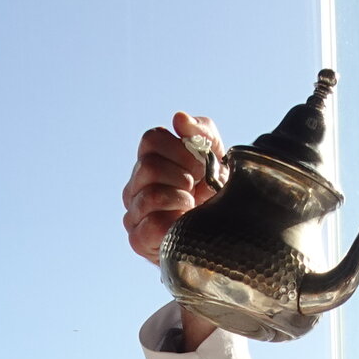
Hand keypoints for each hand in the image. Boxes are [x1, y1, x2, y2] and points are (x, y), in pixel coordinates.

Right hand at [122, 112, 224, 262]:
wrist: (224, 231)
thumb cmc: (216, 193)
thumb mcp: (217, 157)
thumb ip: (201, 132)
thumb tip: (179, 119)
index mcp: (149, 161)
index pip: (151, 140)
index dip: (180, 149)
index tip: (200, 165)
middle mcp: (135, 186)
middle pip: (149, 166)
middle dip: (183, 176)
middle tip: (198, 188)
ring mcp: (133, 213)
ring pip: (150, 196)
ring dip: (180, 199)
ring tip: (192, 206)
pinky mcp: (138, 239)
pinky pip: (151, 225)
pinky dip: (174, 222)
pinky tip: (185, 223)